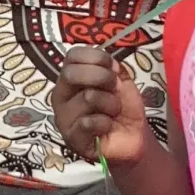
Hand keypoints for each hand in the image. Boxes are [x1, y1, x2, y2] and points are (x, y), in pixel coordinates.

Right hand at [51, 47, 146, 165]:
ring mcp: (63, 117)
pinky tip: (107, 126)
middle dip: (101, 77)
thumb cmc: (123, 105)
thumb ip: (112, 66)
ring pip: (87, 98)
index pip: (72, 56)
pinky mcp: (71, 138)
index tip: (113, 66)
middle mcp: (62, 94)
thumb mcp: (121, 79)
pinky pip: (88, 122)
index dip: (96, 57)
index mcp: (71, 76)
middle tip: (115, 87)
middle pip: (71, 73)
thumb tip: (108, 62)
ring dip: (110, 103)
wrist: (132, 137)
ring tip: (113, 111)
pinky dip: (105, 122)